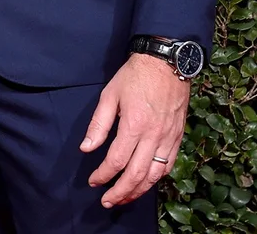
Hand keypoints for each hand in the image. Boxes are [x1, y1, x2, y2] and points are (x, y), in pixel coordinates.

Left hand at [81, 53, 189, 207]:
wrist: (166, 62)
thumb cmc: (135, 75)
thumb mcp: (110, 94)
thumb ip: (98, 123)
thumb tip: (86, 147)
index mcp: (133, 125)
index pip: (116, 160)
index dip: (103, 175)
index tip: (93, 181)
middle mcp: (153, 135)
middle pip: (136, 174)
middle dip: (120, 192)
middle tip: (107, 201)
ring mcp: (168, 138)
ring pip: (155, 175)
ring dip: (139, 191)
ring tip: (125, 197)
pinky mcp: (177, 137)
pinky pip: (168, 165)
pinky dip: (156, 178)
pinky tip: (146, 182)